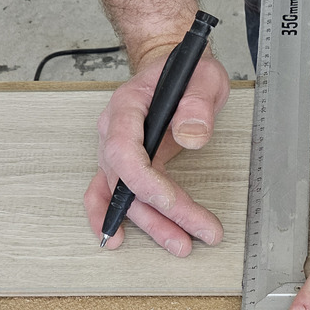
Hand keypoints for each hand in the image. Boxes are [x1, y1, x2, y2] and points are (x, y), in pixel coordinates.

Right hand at [84, 49, 229, 254]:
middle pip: (127, 183)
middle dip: (160, 215)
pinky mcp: (124, 163)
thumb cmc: (184, 69)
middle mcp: (113, 131)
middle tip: (192, 237)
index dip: (146, 182)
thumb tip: (191, 134)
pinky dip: (107, 217)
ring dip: (150, 224)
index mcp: (127, 107)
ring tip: (180, 245)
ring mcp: (114, 149)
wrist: (169, 64)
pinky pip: (105, 193)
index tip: (172, 203)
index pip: (124, 151)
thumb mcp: (203, 76)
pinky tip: (116, 239)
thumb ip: (198, 103)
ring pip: (123, 196)